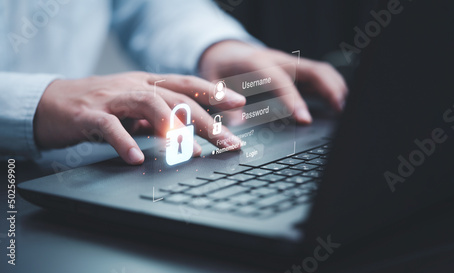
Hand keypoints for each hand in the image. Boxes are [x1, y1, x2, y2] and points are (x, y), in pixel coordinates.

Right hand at [34, 72, 245, 164]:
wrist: (50, 103)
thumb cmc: (97, 106)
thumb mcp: (133, 108)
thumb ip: (158, 116)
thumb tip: (187, 132)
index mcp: (146, 83)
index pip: (186, 84)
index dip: (213, 91)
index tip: (238, 103)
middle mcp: (133, 86)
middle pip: (175, 98)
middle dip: (205, 120)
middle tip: (227, 141)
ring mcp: (111, 98)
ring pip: (149, 105)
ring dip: (173, 129)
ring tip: (190, 151)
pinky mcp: (88, 114)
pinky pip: (109, 126)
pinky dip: (124, 142)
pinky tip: (137, 158)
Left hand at [199, 41, 347, 123]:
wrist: (225, 50)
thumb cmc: (219, 67)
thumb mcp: (211, 80)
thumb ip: (220, 100)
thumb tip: (234, 125)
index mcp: (257, 63)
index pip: (281, 80)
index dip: (293, 99)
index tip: (304, 119)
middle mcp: (278, 61)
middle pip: (312, 70)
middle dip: (329, 89)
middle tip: (339, 112)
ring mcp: (290, 65)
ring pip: (321, 71)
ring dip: (335, 89)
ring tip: (344, 111)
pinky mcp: (296, 72)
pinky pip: (319, 77)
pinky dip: (332, 89)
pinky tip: (337, 106)